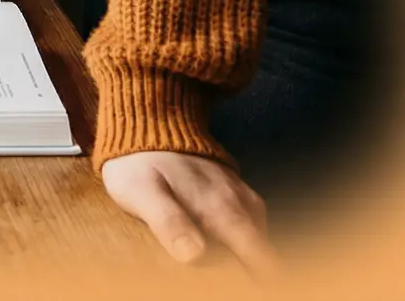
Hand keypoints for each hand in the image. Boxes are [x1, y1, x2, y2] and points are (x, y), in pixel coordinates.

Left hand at [102, 151, 277, 273]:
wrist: (146, 121)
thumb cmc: (139, 162)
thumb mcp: (142, 195)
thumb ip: (169, 224)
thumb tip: (194, 256)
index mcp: (221, 210)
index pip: (259, 254)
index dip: (265, 276)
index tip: (258, 289)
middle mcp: (239, 203)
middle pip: (261, 248)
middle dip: (256, 270)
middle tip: (232, 281)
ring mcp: (238, 193)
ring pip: (256, 233)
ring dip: (247, 253)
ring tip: (228, 271)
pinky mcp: (232, 188)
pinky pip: (247, 218)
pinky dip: (242, 235)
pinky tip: (221, 244)